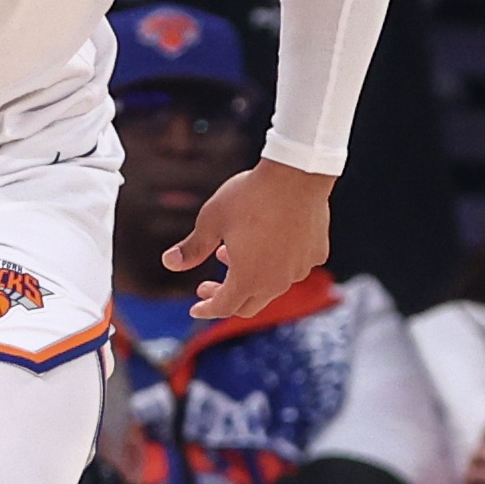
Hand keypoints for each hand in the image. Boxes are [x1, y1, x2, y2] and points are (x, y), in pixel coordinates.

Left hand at [169, 158, 330, 318]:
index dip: (206, 309)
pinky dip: (275, 264)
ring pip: (271, 287)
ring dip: (249, 278)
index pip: (223, 307)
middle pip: (248, 305)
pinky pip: (293, 268)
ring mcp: (299, 269)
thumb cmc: (250, 196)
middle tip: (207, 285)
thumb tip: (169, 263)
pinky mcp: (316, 254)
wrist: (296, 174)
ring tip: (230, 255)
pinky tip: (267, 245)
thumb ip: (192, 248)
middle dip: (225, 298)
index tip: (195, 308)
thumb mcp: (212, 220)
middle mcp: (277, 281)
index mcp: (248, 278)